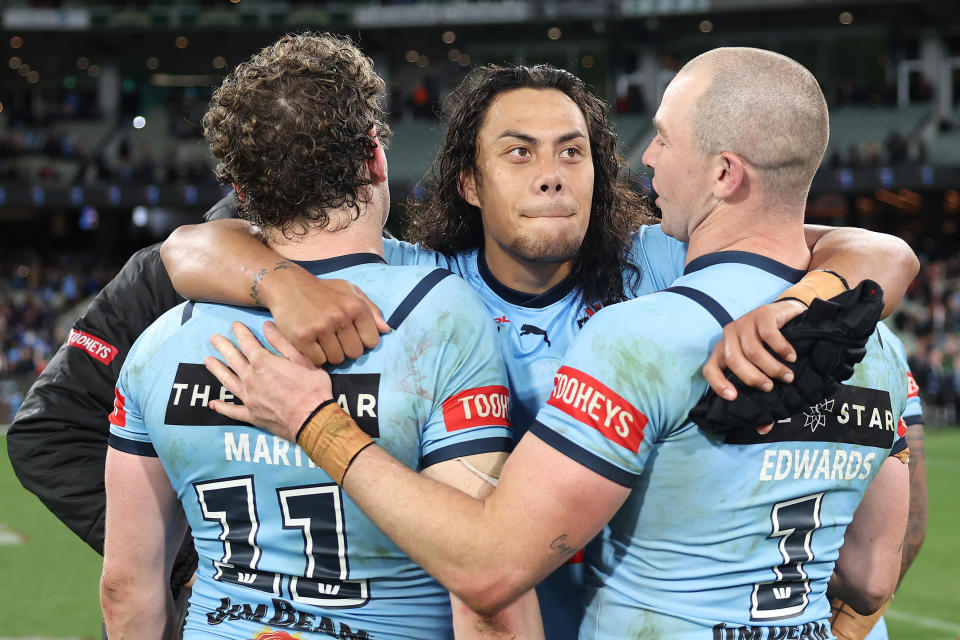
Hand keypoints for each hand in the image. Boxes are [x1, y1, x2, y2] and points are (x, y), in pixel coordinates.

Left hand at [205, 321, 333, 440]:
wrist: (312, 419)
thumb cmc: (312, 388)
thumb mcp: (302, 360)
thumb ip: (282, 342)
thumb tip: (267, 326)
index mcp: (263, 363)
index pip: (247, 343)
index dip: (240, 333)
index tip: (234, 325)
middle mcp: (251, 379)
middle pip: (233, 359)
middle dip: (223, 347)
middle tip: (213, 339)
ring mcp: (249, 398)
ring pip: (227, 381)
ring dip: (217, 370)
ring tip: (208, 361)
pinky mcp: (251, 415)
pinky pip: (232, 411)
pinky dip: (222, 407)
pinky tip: (213, 403)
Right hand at [263, 268, 389, 365]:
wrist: (288, 286)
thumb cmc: (323, 291)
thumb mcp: (350, 291)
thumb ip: (371, 310)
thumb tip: (385, 330)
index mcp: (355, 306)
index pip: (371, 341)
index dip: (362, 341)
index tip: (352, 335)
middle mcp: (340, 317)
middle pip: (355, 353)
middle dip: (347, 349)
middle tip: (336, 339)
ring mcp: (321, 327)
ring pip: (337, 359)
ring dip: (331, 353)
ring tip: (323, 340)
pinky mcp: (303, 337)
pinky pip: (318, 360)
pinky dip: (316, 356)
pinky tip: (312, 343)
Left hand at [703, 299, 806, 400]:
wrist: (788, 313)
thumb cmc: (771, 345)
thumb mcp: (760, 364)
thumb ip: (757, 387)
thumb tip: (763, 423)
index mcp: (723, 349)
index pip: (710, 368)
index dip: (718, 383)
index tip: (733, 397)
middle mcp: (729, 335)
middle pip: (734, 360)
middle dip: (752, 377)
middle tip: (769, 387)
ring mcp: (745, 322)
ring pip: (752, 350)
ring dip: (771, 367)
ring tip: (787, 376)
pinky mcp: (762, 313)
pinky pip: (769, 335)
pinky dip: (781, 349)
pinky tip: (791, 357)